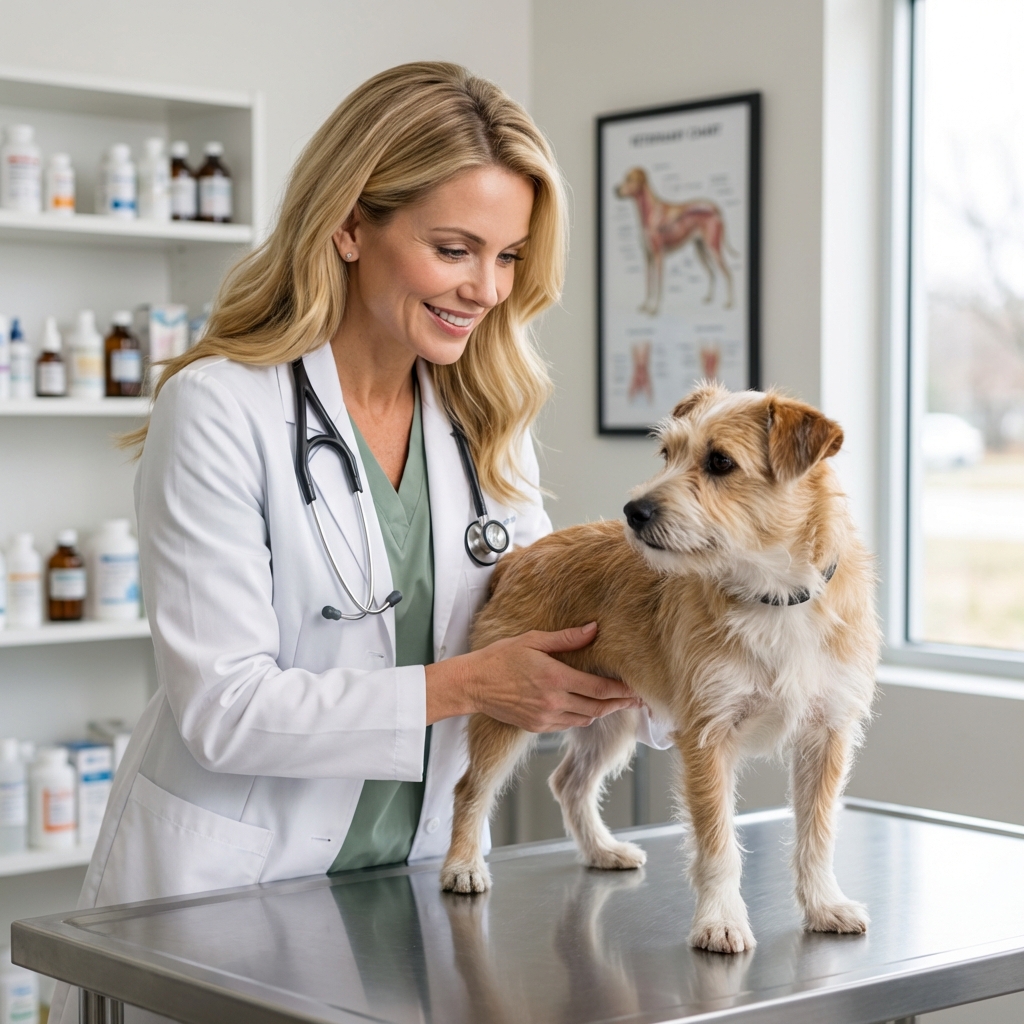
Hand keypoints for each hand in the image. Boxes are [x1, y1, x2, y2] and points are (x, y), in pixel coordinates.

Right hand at [425, 622, 641, 730]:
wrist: (473, 685)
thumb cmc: (500, 658)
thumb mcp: (533, 641)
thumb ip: (566, 639)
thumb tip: (593, 629)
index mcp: (556, 679)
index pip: (599, 689)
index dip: (621, 691)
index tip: (637, 689)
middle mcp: (554, 702)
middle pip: (598, 707)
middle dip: (620, 704)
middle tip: (638, 700)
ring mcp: (545, 718)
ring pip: (585, 719)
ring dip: (602, 712)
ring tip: (616, 704)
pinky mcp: (537, 727)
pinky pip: (568, 725)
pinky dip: (581, 717)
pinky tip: (587, 709)